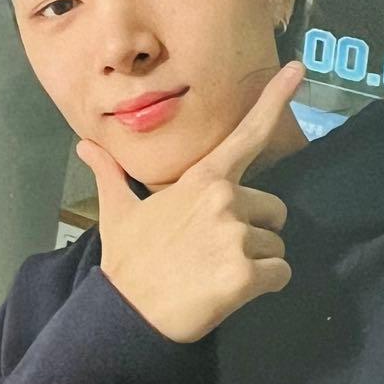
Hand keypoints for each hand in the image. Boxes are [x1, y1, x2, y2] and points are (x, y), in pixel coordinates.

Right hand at [75, 62, 304, 342]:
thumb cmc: (127, 262)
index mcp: (201, 181)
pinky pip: (281, 275)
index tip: (298, 69)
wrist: (127, 314)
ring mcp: (236, 236)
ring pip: (277, 247)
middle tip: (217, 253)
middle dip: (254, 231)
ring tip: (217, 274)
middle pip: (273, 210)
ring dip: (258, 263)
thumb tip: (84, 145)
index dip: (275, 99)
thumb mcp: (118, 212)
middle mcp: (225, 199)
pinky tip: (232, 293)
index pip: (246, 134)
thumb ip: (110, 174)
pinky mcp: (246, 273)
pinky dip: (265, 286)